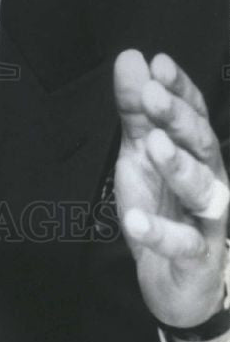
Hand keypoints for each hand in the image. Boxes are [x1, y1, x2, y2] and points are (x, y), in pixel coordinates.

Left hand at [113, 50, 228, 341]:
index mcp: (197, 153)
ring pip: (202, 191)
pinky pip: (183, 245)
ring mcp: (206, 221)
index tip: (158, 63)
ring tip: (153, 144)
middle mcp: (210, 181)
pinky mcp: (196, 259)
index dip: (180, 89)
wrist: (175, 283)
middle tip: (152, 94)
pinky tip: (135, 219)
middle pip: (200, 145)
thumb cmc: (163, 208)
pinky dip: (160, 233)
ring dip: (178, 165)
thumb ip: (135, 111)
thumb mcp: (140, 154)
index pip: (194, 114)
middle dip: (178, 117)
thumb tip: (131, 58)